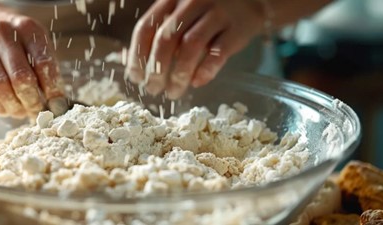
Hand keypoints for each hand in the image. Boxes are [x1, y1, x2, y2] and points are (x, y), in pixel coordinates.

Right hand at [0, 2, 65, 117]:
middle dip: (32, 100)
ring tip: (24, 112)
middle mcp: (2, 34)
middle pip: (20, 77)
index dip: (51, 87)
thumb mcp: (36, 43)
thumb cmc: (16, 39)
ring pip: (0, 87)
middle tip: (39, 111)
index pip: (43, 62)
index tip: (56, 102)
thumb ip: (47, 68)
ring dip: (15, 106)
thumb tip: (57, 101)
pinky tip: (8, 109)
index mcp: (26, 28)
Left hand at [126, 0, 264, 98]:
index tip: (135, 77)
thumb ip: (159, 32)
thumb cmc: (207, 12)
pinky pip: (218, 52)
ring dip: (179, 74)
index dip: (137, 55)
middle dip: (156, 69)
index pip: (146, 27)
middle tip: (153, 89)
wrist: (252, 0)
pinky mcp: (238, 28)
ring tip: (173, 92)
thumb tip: (130, 62)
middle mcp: (192, 2)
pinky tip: (197, 82)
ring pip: (191, 46)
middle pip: (166, 39)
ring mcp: (217, 13)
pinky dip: (205, 70)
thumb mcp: (180, 14)